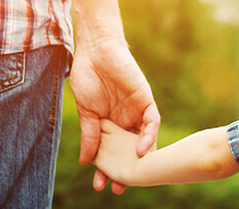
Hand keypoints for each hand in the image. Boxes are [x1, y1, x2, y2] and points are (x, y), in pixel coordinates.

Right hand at [69, 36, 159, 191]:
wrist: (96, 50)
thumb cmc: (87, 77)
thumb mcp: (86, 111)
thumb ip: (90, 135)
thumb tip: (86, 161)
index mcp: (110, 124)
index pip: (112, 151)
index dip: (108, 169)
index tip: (101, 184)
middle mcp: (126, 121)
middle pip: (130, 150)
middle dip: (126, 169)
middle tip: (119, 188)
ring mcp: (136, 111)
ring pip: (144, 140)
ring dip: (141, 158)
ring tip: (134, 175)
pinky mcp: (145, 100)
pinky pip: (152, 121)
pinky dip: (149, 136)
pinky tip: (142, 150)